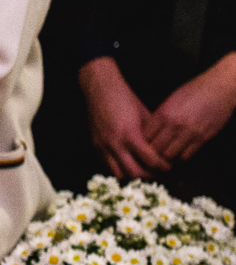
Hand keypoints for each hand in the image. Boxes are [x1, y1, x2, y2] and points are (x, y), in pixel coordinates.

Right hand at [79, 57, 169, 178]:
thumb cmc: (126, 99)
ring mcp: (103, 146)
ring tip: (142, 170)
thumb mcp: (145, 115)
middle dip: (150, 175)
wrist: (101, 89)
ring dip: (133, 175)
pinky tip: (128, 163)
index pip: (151, 161)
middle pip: (135, 173)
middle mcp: (115, 143)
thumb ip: (153, 135)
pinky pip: (108, 166)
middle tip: (158, 171)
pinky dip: (119, 169)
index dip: (163, 166)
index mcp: (130, 134)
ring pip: (119, 174)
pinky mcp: (95, 146)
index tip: (169, 166)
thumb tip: (164, 150)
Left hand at [144, 56, 235, 162]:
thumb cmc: (193, 91)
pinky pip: (187, 155)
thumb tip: (149, 130)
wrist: (219, 88)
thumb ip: (160, 116)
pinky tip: (178, 155)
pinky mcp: (203, 138)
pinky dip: (180, 158)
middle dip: (152, 153)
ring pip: (170, 155)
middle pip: (155, 148)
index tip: (142, 145)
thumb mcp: (171, 100)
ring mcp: (189, 132)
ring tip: (164, 157)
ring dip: (166, 158)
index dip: (142, 142)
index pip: (145, 136)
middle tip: (152, 155)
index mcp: (163, 113)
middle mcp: (175, 124)